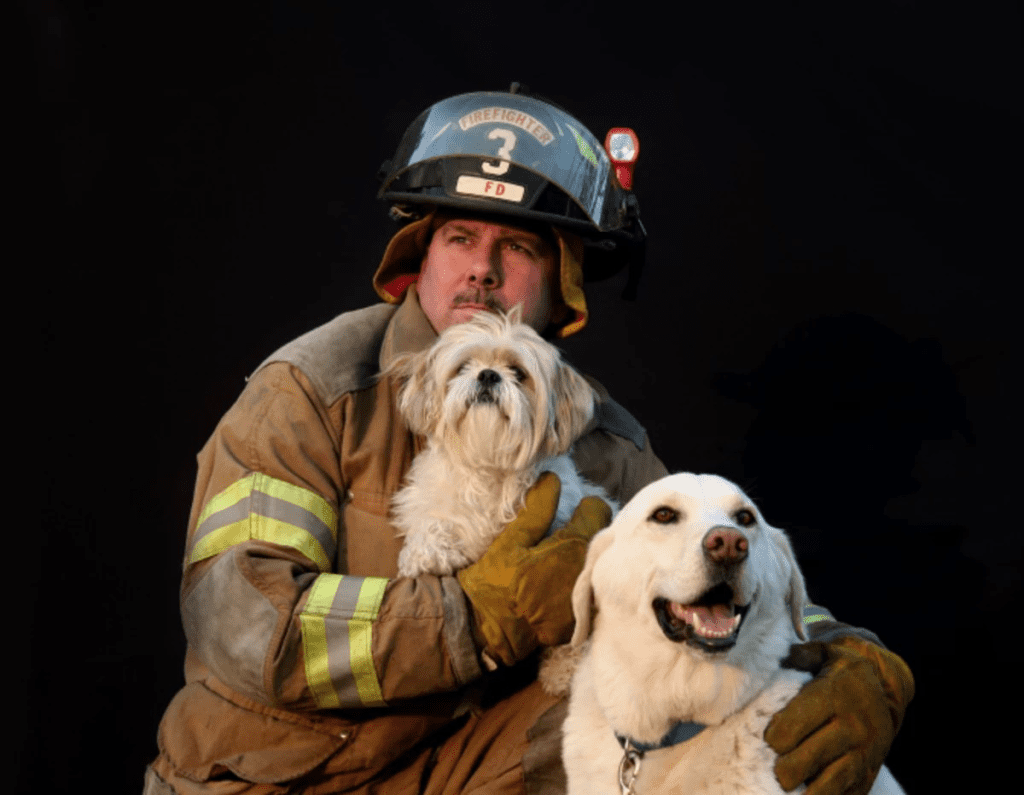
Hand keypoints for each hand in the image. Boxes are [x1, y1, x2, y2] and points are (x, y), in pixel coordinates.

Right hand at [456, 472, 611, 667]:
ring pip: (603, 565)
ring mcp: (590, 598)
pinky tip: (567, 585)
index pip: (599, 511)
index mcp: (573, 548)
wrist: (487, 633)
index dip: (586, 508)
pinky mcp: (585, 618)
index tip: (574, 512)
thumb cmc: (495, 584)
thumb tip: (552, 479)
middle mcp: (589, 572)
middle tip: (569, 535)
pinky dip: (587, 583)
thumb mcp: (510, 541)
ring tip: (568, 561)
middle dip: (592, 533)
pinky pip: (596, 590)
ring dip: (592, 559)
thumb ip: (536, 510)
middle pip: (607, 539)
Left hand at [764, 637, 913, 793]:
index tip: (768, 739)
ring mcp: (864, 754)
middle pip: (806, 759)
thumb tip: (779, 658)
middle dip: (784, 768)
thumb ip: (799, 655)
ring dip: (805, 790)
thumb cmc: (843, 673)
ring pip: (829, 784)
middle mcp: (852, 727)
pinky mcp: (869, 774)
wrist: (887, 689)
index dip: (774, 738)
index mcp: (834, 696)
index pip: (793, 726)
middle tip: (775, 767)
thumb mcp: (824, 653)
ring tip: (788, 787)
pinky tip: (809, 793)